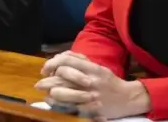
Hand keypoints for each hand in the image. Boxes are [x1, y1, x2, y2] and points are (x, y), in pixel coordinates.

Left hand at [35, 51, 150, 120]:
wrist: (127, 99)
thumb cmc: (108, 82)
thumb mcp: (97, 67)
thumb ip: (80, 61)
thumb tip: (58, 58)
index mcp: (92, 68)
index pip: (68, 60)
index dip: (53, 63)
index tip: (45, 69)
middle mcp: (90, 80)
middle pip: (63, 75)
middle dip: (47, 80)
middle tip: (40, 83)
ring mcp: (90, 96)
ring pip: (63, 92)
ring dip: (50, 92)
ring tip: (45, 93)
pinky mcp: (90, 109)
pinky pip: (69, 107)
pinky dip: (57, 104)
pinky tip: (52, 102)